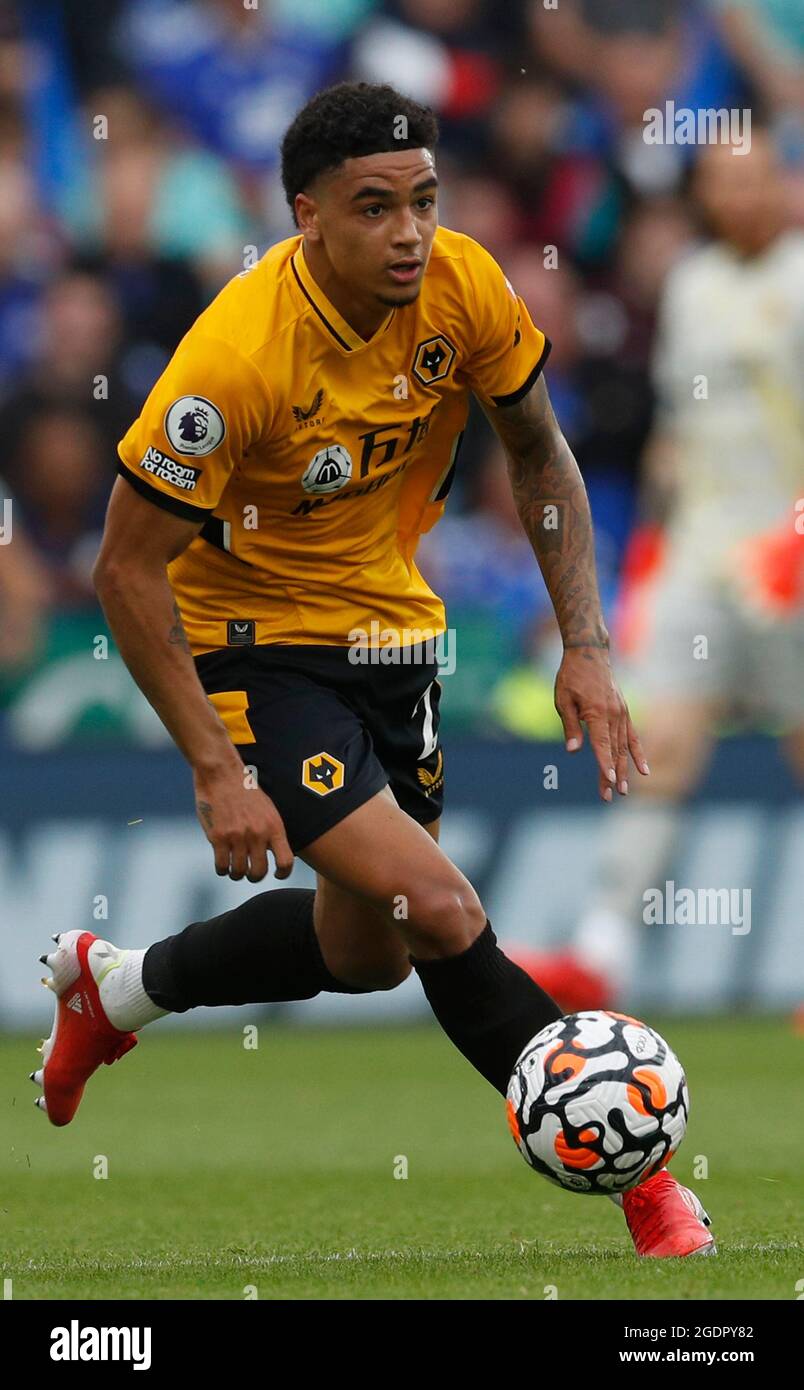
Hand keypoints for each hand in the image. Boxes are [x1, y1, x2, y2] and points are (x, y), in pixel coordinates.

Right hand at [192, 761, 293, 880]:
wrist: (222, 773)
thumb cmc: (245, 790)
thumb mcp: (268, 808)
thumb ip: (272, 831)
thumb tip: (275, 854)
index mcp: (274, 826)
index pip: (285, 861)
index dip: (283, 873)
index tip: (276, 874)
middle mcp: (257, 833)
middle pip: (259, 872)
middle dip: (254, 877)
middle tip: (249, 873)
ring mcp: (237, 836)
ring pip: (239, 872)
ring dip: (236, 874)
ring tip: (234, 869)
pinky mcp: (218, 837)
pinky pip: (221, 866)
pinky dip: (222, 869)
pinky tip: (222, 864)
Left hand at [554, 646, 648, 801]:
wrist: (589, 654)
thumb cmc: (571, 677)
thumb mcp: (563, 700)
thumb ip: (570, 726)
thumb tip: (573, 751)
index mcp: (596, 712)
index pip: (601, 743)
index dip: (604, 763)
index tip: (609, 780)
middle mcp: (613, 714)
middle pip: (613, 750)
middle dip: (612, 775)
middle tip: (611, 796)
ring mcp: (621, 713)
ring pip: (624, 747)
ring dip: (624, 770)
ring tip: (623, 791)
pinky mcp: (624, 712)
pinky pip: (633, 737)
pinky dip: (638, 754)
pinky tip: (643, 771)